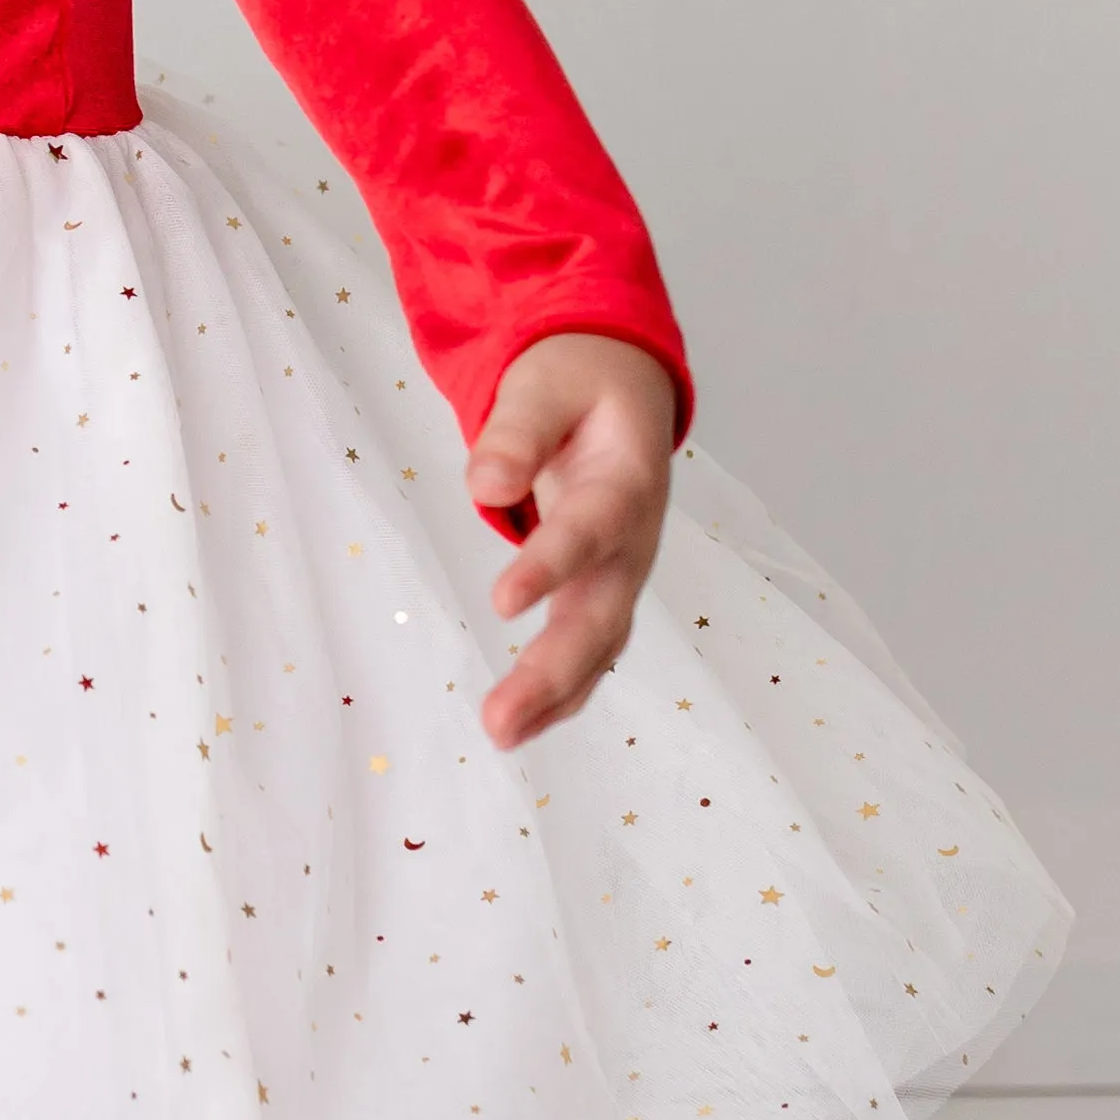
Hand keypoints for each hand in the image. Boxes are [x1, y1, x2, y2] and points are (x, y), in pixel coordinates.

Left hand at [465, 334, 680, 749]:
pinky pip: (592, 649)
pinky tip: (520, 726)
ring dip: (554, 695)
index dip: (551, 566)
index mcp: (625, 479)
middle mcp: (633, 539)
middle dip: (553, 668)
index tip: (503, 602)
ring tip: (501, 733)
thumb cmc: (580, 385)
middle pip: (601, 612)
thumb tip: (486, 485)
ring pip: (599, 643)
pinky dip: (561, 692)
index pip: (590, 527)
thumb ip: (518, 431)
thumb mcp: (546, 386)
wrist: (623, 387)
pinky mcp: (605, 588)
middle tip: (500, 718)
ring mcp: (623, 570)